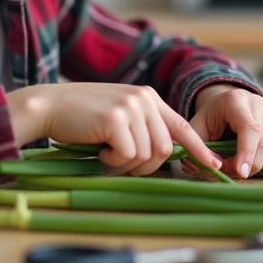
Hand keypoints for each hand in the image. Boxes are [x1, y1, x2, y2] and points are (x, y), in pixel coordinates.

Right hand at [5, 83, 222, 176]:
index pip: (183, 126)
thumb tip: (164, 155)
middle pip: (165, 148)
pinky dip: (112, 160)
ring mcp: (131, 107)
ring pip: (147, 155)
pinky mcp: (117, 119)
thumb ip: (143, 127)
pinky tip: (98, 147)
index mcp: (149, 97)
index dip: (199, 148)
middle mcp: (145, 99)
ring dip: (126, 163)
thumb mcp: (120, 115)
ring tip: (105, 149)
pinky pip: (127, 156)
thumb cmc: (82, 117)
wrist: (49, 105)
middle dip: (146, 164)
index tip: (213, 165)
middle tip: (120, 160)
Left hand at [188, 85, 262, 177]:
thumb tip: (208, 167)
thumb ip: (198, 147)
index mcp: (236, 100)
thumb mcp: (196, 128)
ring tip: (232, 165)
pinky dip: (256, 163)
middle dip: (247, 165)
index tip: (240, 172)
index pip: (249, 128)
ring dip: (251, 167)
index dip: (246, 152)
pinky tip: (242, 160)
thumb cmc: (209, 117)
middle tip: (228, 172)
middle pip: (262, 143)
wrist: (224, 104)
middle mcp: (257, 104)